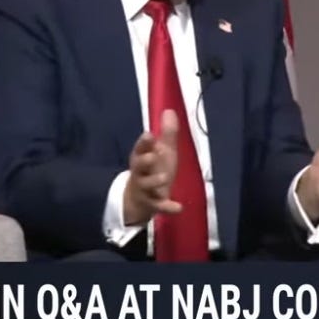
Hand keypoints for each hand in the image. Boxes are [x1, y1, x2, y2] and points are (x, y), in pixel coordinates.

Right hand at [122, 109, 181, 225]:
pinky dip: (168, 207)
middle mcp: (141, 172)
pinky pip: (159, 206)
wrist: (139, 199)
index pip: (140, 149)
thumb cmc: (152, 170)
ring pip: (147, 185)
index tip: (148, 136)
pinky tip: (179, 207)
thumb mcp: (162, 152)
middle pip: (139, 166)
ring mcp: (145, 189)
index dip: (144, 143)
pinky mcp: (152, 204)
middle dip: (145, 161)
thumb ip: (167, 134)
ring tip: (165, 178)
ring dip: (155, 181)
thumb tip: (169, 110)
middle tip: (153, 156)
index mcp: (142, 157)